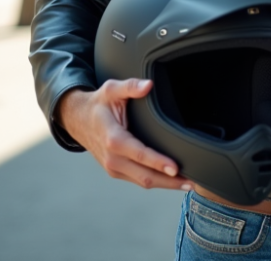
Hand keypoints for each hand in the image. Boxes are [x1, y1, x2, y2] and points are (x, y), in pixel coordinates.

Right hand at [57, 79, 192, 190]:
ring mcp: (114, 167)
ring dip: (166, 185)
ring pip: (143, 182)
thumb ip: (130, 86)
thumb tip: (148, 85)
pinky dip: (156, 182)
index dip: (158, 162)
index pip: (139, 154)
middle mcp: (112, 158)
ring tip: (188, 184)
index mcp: (113, 139)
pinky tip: (172, 180)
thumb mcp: (112, 90)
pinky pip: (138, 180)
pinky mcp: (117, 171)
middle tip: (192, 182)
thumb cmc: (98, 104)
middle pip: (144, 176)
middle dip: (169, 181)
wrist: (77, 119)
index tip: (176, 168)